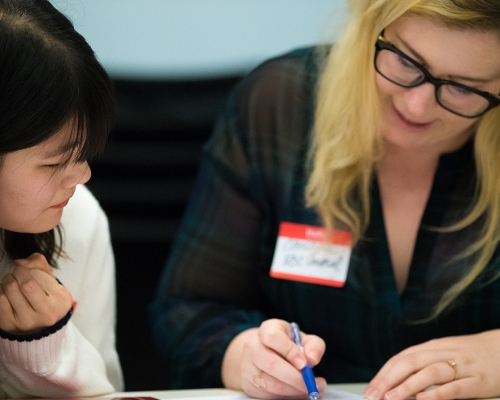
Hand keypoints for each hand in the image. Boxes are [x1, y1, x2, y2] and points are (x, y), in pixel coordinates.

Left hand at [0, 252, 72, 334]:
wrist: (42, 327)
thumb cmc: (48, 298)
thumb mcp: (54, 281)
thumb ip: (39, 264)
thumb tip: (18, 262)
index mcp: (59, 301)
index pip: (38, 276)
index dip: (30, 269)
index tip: (31, 272)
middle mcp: (44, 314)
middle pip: (24, 284)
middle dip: (18, 273)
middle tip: (19, 273)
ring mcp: (26, 322)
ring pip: (7, 292)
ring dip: (7, 282)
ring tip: (13, 283)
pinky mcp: (9, 326)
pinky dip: (1, 292)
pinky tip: (7, 294)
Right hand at [222, 318, 325, 398]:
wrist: (261, 353)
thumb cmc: (286, 345)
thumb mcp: (301, 339)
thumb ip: (313, 345)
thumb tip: (312, 359)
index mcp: (267, 329)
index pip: (273, 337)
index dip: (290, 351)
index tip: (305, 363)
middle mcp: (253, 347)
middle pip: (271, 363)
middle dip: (295, 377)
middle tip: (312, 383)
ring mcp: (249, 367)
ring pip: (271, 384)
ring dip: (294, 390)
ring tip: (310, 388)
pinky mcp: (250, 386)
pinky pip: (270, 395)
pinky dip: (289, 396)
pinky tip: (299, 392)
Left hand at [364, 330, 499, 399]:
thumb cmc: (472, 355)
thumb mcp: (445, 353)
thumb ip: (425, 362)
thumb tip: (397, 377)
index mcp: (433, 347)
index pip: (402, 358)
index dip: (384, 373)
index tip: (370, 388)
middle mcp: (444, 354)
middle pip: (411, 363)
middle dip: (389, 380)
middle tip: (374, 395)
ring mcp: (461, 367)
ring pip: (430, 373)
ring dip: (408, 386)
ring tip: (391, 398)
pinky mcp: (477, 381)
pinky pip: (455, 387)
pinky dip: (437, 394)